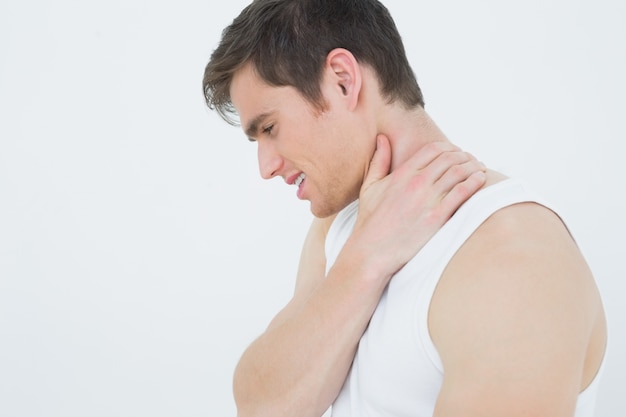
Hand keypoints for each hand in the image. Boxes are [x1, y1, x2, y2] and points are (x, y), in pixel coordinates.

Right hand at [349, 135, 485, 278]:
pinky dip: (475, 183)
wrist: (372, 251)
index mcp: (402, 174)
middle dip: (465, 156)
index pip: (433, 149)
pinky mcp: (437, 217)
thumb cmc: (370, 221)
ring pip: (459, 172)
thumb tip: (382, 138)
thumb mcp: (370, 187)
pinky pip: (463, 193)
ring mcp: (428, 200)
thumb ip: (378, 160)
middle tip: (473, 160)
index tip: (457, 152)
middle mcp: (416, 183)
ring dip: (474, 167)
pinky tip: (481, 181)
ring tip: (480, 169)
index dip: (449, 147)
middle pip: (450, 159)